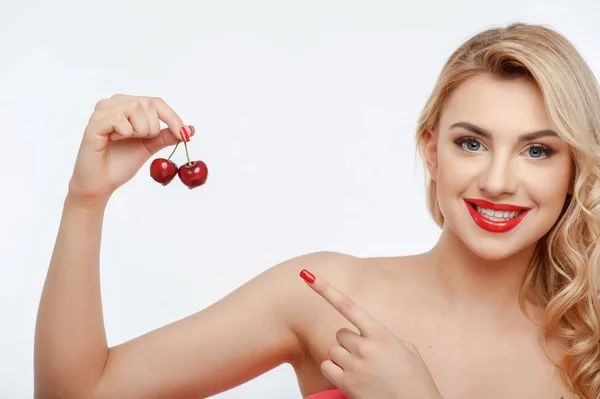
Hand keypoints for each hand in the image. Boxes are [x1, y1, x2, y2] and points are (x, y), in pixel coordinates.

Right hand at [68, 94, 194, 203]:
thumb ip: (165, 135)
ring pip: (135, 108)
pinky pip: (120, 119)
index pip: (156, 102)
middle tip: (138, 140)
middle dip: (152, 128)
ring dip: (139, 130)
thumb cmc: (121, 162)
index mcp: (127, 105)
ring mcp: (102, 111)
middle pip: (148, 103)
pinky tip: (111, 141)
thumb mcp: (149, 146)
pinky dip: (124, 133)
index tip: (185, 134)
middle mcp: (114, 103)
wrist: (101, 183)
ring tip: (124, 140)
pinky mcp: (94, 122)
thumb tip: (189, 129)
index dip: (173, 117)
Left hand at [300, 269, 442, 398]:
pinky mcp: (347, 383)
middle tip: (365, 358)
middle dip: (349, 344)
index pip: (349, 306)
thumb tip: (370, 336)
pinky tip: (351, 379)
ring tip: (362, 372)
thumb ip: (384, 338)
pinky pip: (327, 366)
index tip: (308, 275)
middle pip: (340, 334)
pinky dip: (334, 371)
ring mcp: (355, 365)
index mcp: (382, 334)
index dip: (325, 289)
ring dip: (343, 359)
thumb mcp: (407, 351)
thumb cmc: (415, 382)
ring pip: (333, 351)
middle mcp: (366, 347)